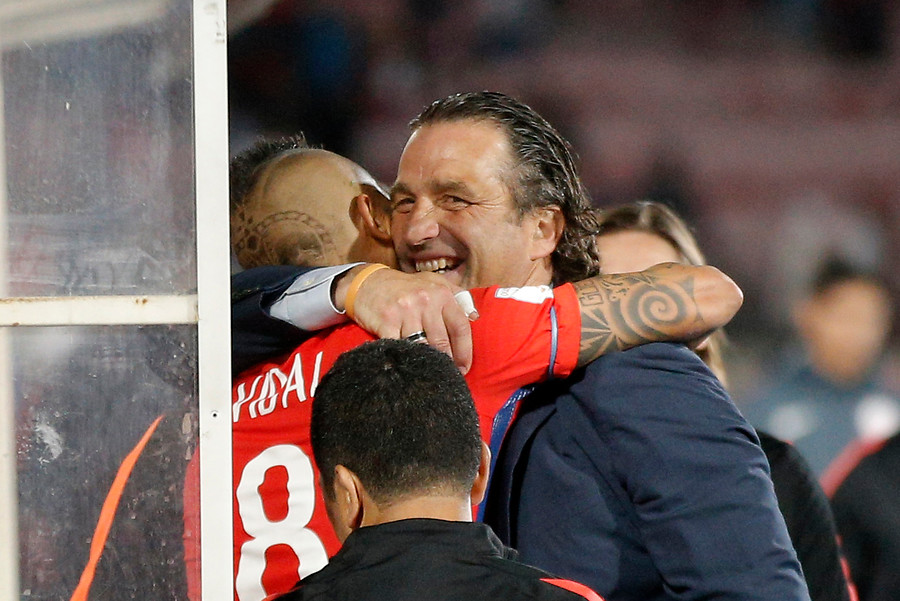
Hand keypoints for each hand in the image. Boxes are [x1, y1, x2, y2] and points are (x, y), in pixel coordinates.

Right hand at [335, 267, 477, 373]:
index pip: (460, 327)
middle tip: (448, 374)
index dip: (465, 351)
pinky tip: (409, 365)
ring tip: (430, 372)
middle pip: (442, 341)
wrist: (368, 283)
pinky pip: (400, 347)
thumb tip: (475, 317)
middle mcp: (426, 301)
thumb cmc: (405, 287)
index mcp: (442, 294)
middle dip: (447, 362)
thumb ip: (457, 296)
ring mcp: (405, 311)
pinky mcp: (387, 322)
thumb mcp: (433, 283)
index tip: (464, 367)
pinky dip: (406, 358)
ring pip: (423, 347)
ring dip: (427, 362)